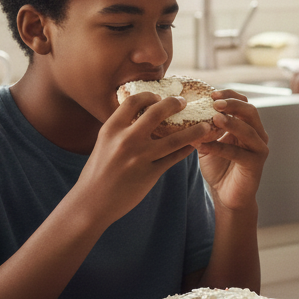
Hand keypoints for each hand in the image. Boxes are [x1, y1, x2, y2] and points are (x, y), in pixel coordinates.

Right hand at [74, 92, 212, 225]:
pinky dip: (186, 150)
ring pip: (175, 138)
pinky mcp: (150, 174)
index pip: (134, 101)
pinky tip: (194, 145)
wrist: (91, 203)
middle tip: (183, 102)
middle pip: (157, 112)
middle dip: (174, 103)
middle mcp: (126, 140)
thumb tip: (140, 115)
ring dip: (194, 130)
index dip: (149, 95)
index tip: (158, 97)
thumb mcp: (104, 144)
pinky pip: (175, 158)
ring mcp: (140, 158)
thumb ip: (121, 130)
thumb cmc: (98, 172)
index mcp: (111, 129)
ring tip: (206, 126)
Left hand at [196, 90, 268, 211]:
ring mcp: (259, 148)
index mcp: (248, 125)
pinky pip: (237, 152)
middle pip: (250, 111)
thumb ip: (203, 129)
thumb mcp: (209, 144)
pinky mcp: (255, 163)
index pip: (243, 102)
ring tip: (214, 117)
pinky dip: (220, 147)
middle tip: (215, 102)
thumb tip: (185, 113)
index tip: (211, 93)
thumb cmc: (219, 168)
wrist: (228, 197)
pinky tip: (203, 145)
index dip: (229, 95)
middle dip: (233, 104)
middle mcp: (257, 134)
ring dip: (231, 122)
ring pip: (248, 129)